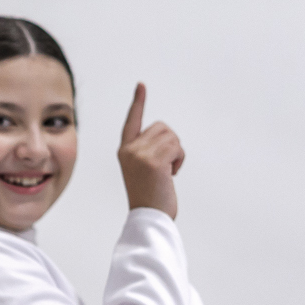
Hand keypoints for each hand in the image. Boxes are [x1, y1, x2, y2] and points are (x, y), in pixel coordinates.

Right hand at [117, 84, 183, 219]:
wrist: (148, 218)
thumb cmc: (150, 198)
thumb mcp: (144, 170)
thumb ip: (149, 151)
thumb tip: (167, 139)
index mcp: (125, 151)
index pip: (132, 121)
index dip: (138, 102)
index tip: (141, 85)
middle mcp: (129, 149)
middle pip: (161, 127)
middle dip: (171, 144)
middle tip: (166, 167)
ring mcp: (140, 154)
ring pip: (171, 136)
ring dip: (177, 152)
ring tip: (167, 172)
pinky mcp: (153, 161)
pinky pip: (176, 147)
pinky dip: (180, 159)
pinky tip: (171, 174)